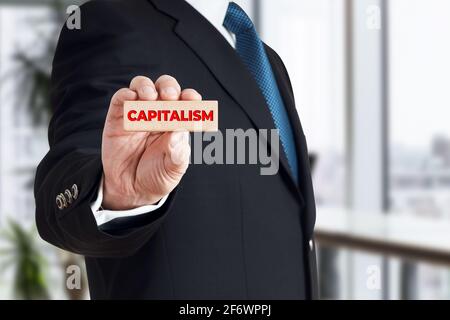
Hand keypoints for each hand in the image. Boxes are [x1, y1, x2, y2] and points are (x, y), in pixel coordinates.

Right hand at [101, 75, 199, 209]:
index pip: (187, 102)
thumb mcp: (172, 170)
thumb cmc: (157, 177)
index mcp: (178, 123)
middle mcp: (160, 114)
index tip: (193, 100)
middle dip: (169, 87)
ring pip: (143, 87)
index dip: (191, 97)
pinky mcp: (118, 117)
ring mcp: (138, 113)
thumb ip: (177, 153)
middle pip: (166, 88)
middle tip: (170, 97)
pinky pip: (121, 99)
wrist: (131, 190)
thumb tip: (180, 131)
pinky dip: (126, 95)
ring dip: (147, 87)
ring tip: (149, 97)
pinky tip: (131, 99)